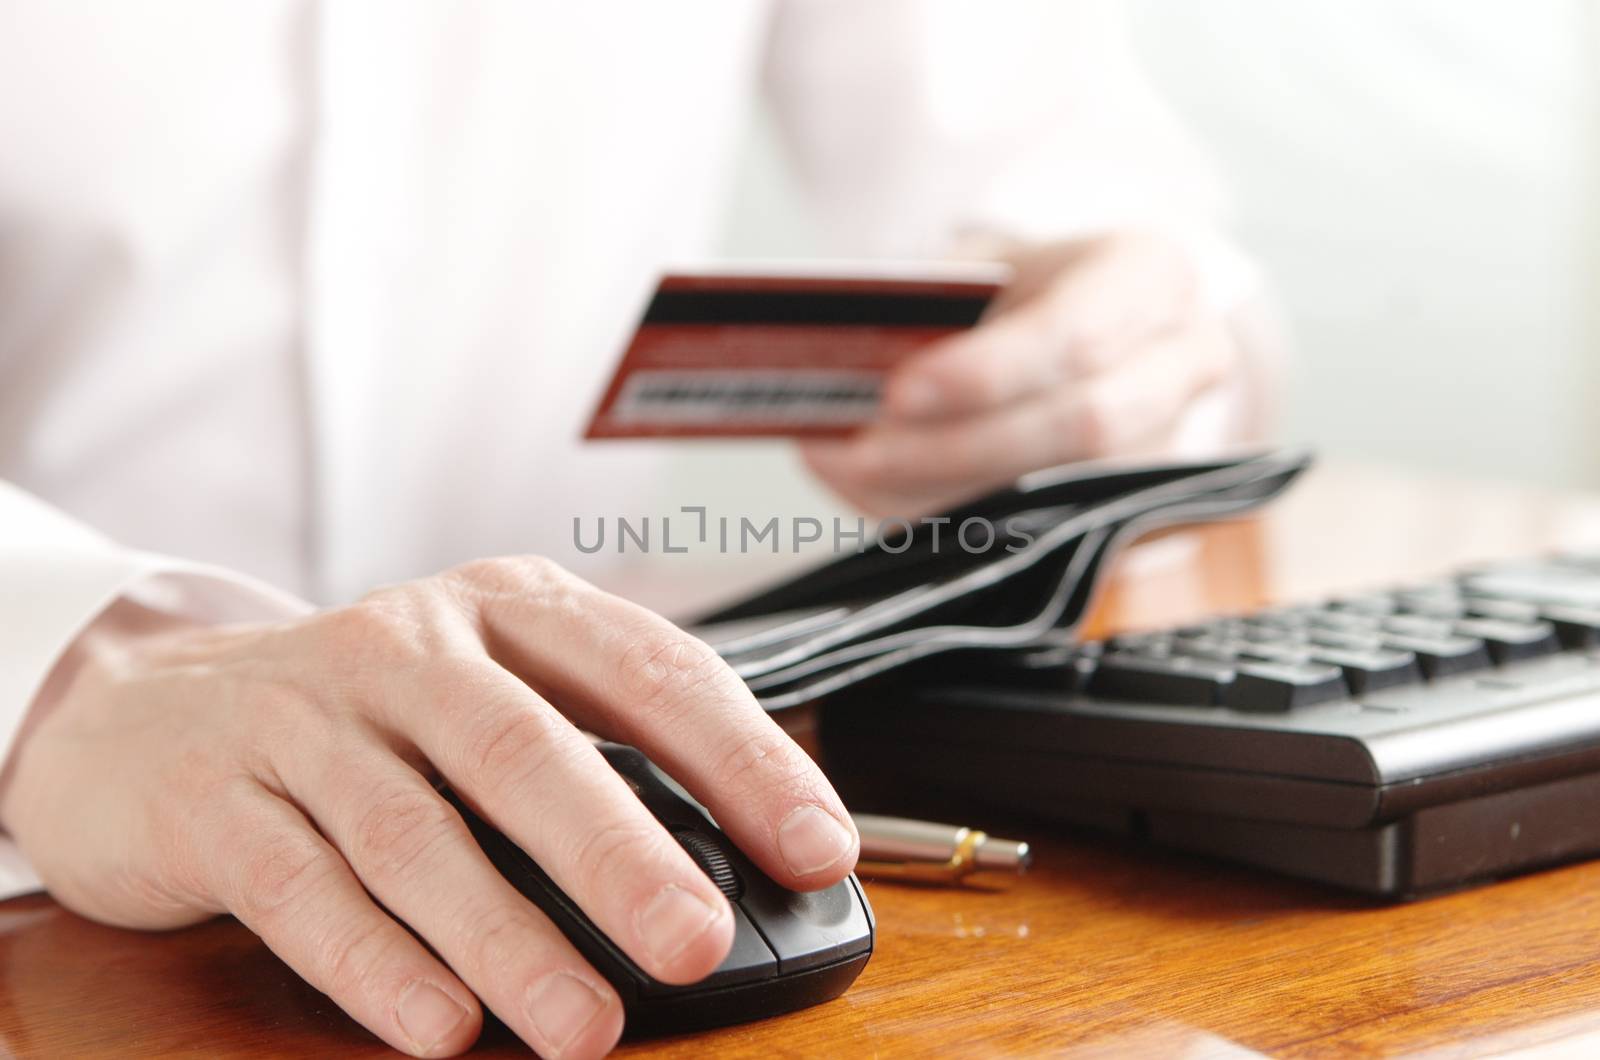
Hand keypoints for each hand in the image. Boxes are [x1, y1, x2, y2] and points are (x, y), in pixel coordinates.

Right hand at [0, 558, 858, 1057]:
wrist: (142, 706)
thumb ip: (596, 753)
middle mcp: (409, 646)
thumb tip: (743, 859)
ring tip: (584, 1025)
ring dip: (507, 937)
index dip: (740, 757)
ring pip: (416, 832)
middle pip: (527, 749)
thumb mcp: (487, 691)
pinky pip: (302, 888)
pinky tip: (442, 1028)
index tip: (814, 845)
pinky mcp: (213, 798)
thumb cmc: (366, 715)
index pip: (646, 668)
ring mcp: (305, 718)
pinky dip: (377, 965)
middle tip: (698, 942)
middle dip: (621, 855)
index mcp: (508, 609)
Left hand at [801, 233, 1255, 514]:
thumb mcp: (975, 261)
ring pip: (1064, 494)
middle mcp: (1183, 362)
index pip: (1080, 337)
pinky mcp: (1134, 504)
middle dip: (959, 446)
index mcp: (1152, 276)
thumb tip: (840, 373)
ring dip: (945, 492)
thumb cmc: (1018, 283)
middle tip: (861, 448)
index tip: (899, 391)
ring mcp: (1170, 443)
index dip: (987, 374)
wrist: (1070, 315)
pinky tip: (882, 495)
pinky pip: (1040, 529)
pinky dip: (949, 517)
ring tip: (853, 471)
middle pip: (1083, 425)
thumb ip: (927, 307)